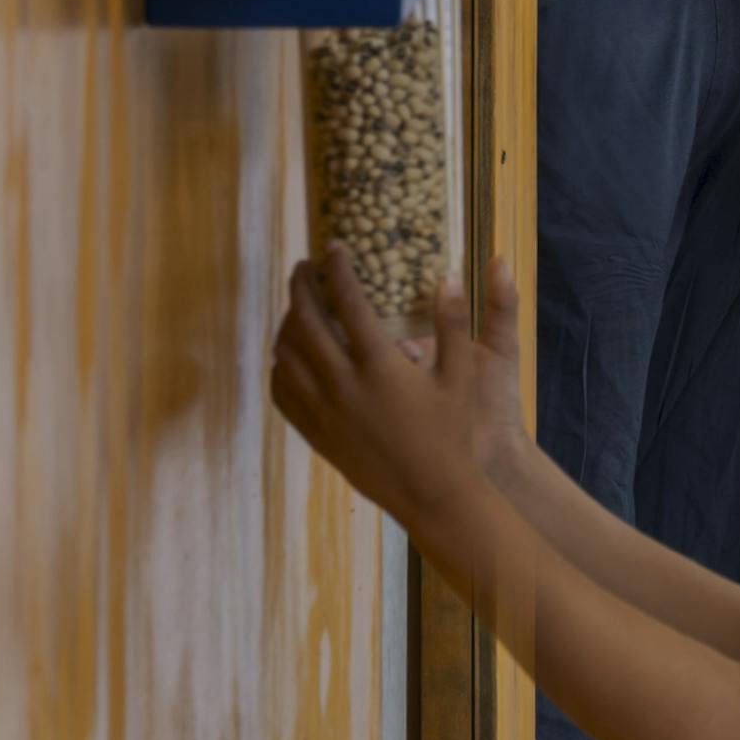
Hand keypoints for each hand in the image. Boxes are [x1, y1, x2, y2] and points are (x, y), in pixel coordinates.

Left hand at [271, 249, 513, 533]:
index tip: (333, 246)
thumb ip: (452, 324)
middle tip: (303, 267)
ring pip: (286, 355)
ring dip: (287, 323)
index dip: (339, 269)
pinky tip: (289, 354)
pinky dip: (279, 365)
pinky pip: (281, 391)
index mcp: (380, 368)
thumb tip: (448, 275)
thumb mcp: (460, 376)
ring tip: (297, 306)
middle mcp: (344, 386)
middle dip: (301, 287)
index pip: (349, 303)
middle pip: (306, 323)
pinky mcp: (315, 434)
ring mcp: (324, 412)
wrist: (430, 493)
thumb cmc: (452, 434)